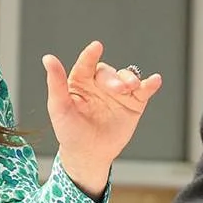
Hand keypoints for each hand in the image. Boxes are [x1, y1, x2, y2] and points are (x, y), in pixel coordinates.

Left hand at [43, 43, 162, 197]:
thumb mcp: (59, 108)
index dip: (90, 55)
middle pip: (108, 73)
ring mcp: (118, 93)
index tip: (96, 47)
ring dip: (131, 79)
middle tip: (119, 89)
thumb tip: (48, 58)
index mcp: (80, 82)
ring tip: (132, 88)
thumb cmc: (70, 132)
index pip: (86, 64)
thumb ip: (55, 83)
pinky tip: (155, 81)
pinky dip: (150, 84)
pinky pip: (144, 90)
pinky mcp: (134, 103)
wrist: (89, 155)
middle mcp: (99, 84)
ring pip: (127, 77)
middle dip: (114, 79)